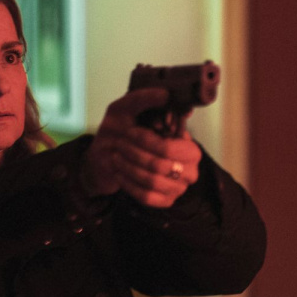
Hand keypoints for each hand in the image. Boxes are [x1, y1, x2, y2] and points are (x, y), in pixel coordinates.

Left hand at [81, 88, 201, 206]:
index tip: (131, 132)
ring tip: (117, 156)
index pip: (169, 147)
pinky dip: (128, 183)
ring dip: (128, 167)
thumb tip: (165, 94)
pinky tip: (120, 172)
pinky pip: (147, 196)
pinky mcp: (165, 201)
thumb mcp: (127, 109)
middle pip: (160, 165)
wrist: (107, 158)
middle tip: (120, 144)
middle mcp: (189, 169)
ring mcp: (178, 187)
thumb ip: (144, 98)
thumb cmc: (122, 131)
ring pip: (151, 181)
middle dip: (134, 153)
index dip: (146, 140)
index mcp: (189, 147)